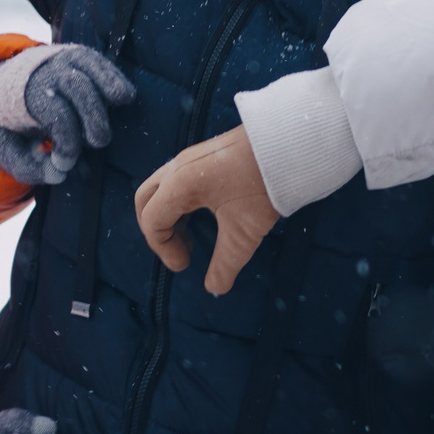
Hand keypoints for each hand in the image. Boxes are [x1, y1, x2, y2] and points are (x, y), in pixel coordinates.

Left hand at [0, 45, 136, 184]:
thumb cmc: (6, 127)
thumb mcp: (6, 151)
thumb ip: (29, 166)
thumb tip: (59, 174)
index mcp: (19, 96)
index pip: (55, 114)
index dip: (68, 142)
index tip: (66, 163)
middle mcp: (39, 72)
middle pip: (76, 86)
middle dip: (94, 116)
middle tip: (99, 142)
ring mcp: (55, 59)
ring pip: (86, 64)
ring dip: (108, 83)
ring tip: (123, 102)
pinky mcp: (70, 56)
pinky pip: (93, 59)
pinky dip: (111, 73)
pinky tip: (124, 94)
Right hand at [134, 126, 279, 294]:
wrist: (289, 146)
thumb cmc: (262, 187)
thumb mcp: (243, 233)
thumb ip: (225, 264)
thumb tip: (215, 288)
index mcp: (179, 185)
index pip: (152, 221)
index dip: (164, 250)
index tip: (186, 266)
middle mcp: (177, 168)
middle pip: (145, 200)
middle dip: (155, 230)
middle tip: (180, 250)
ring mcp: (189, 158)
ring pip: (160, 188)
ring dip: (168, 215)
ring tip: (191, 236)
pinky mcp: (203, 155)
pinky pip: (176, 180)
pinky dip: (178, 202)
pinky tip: (203, 214)